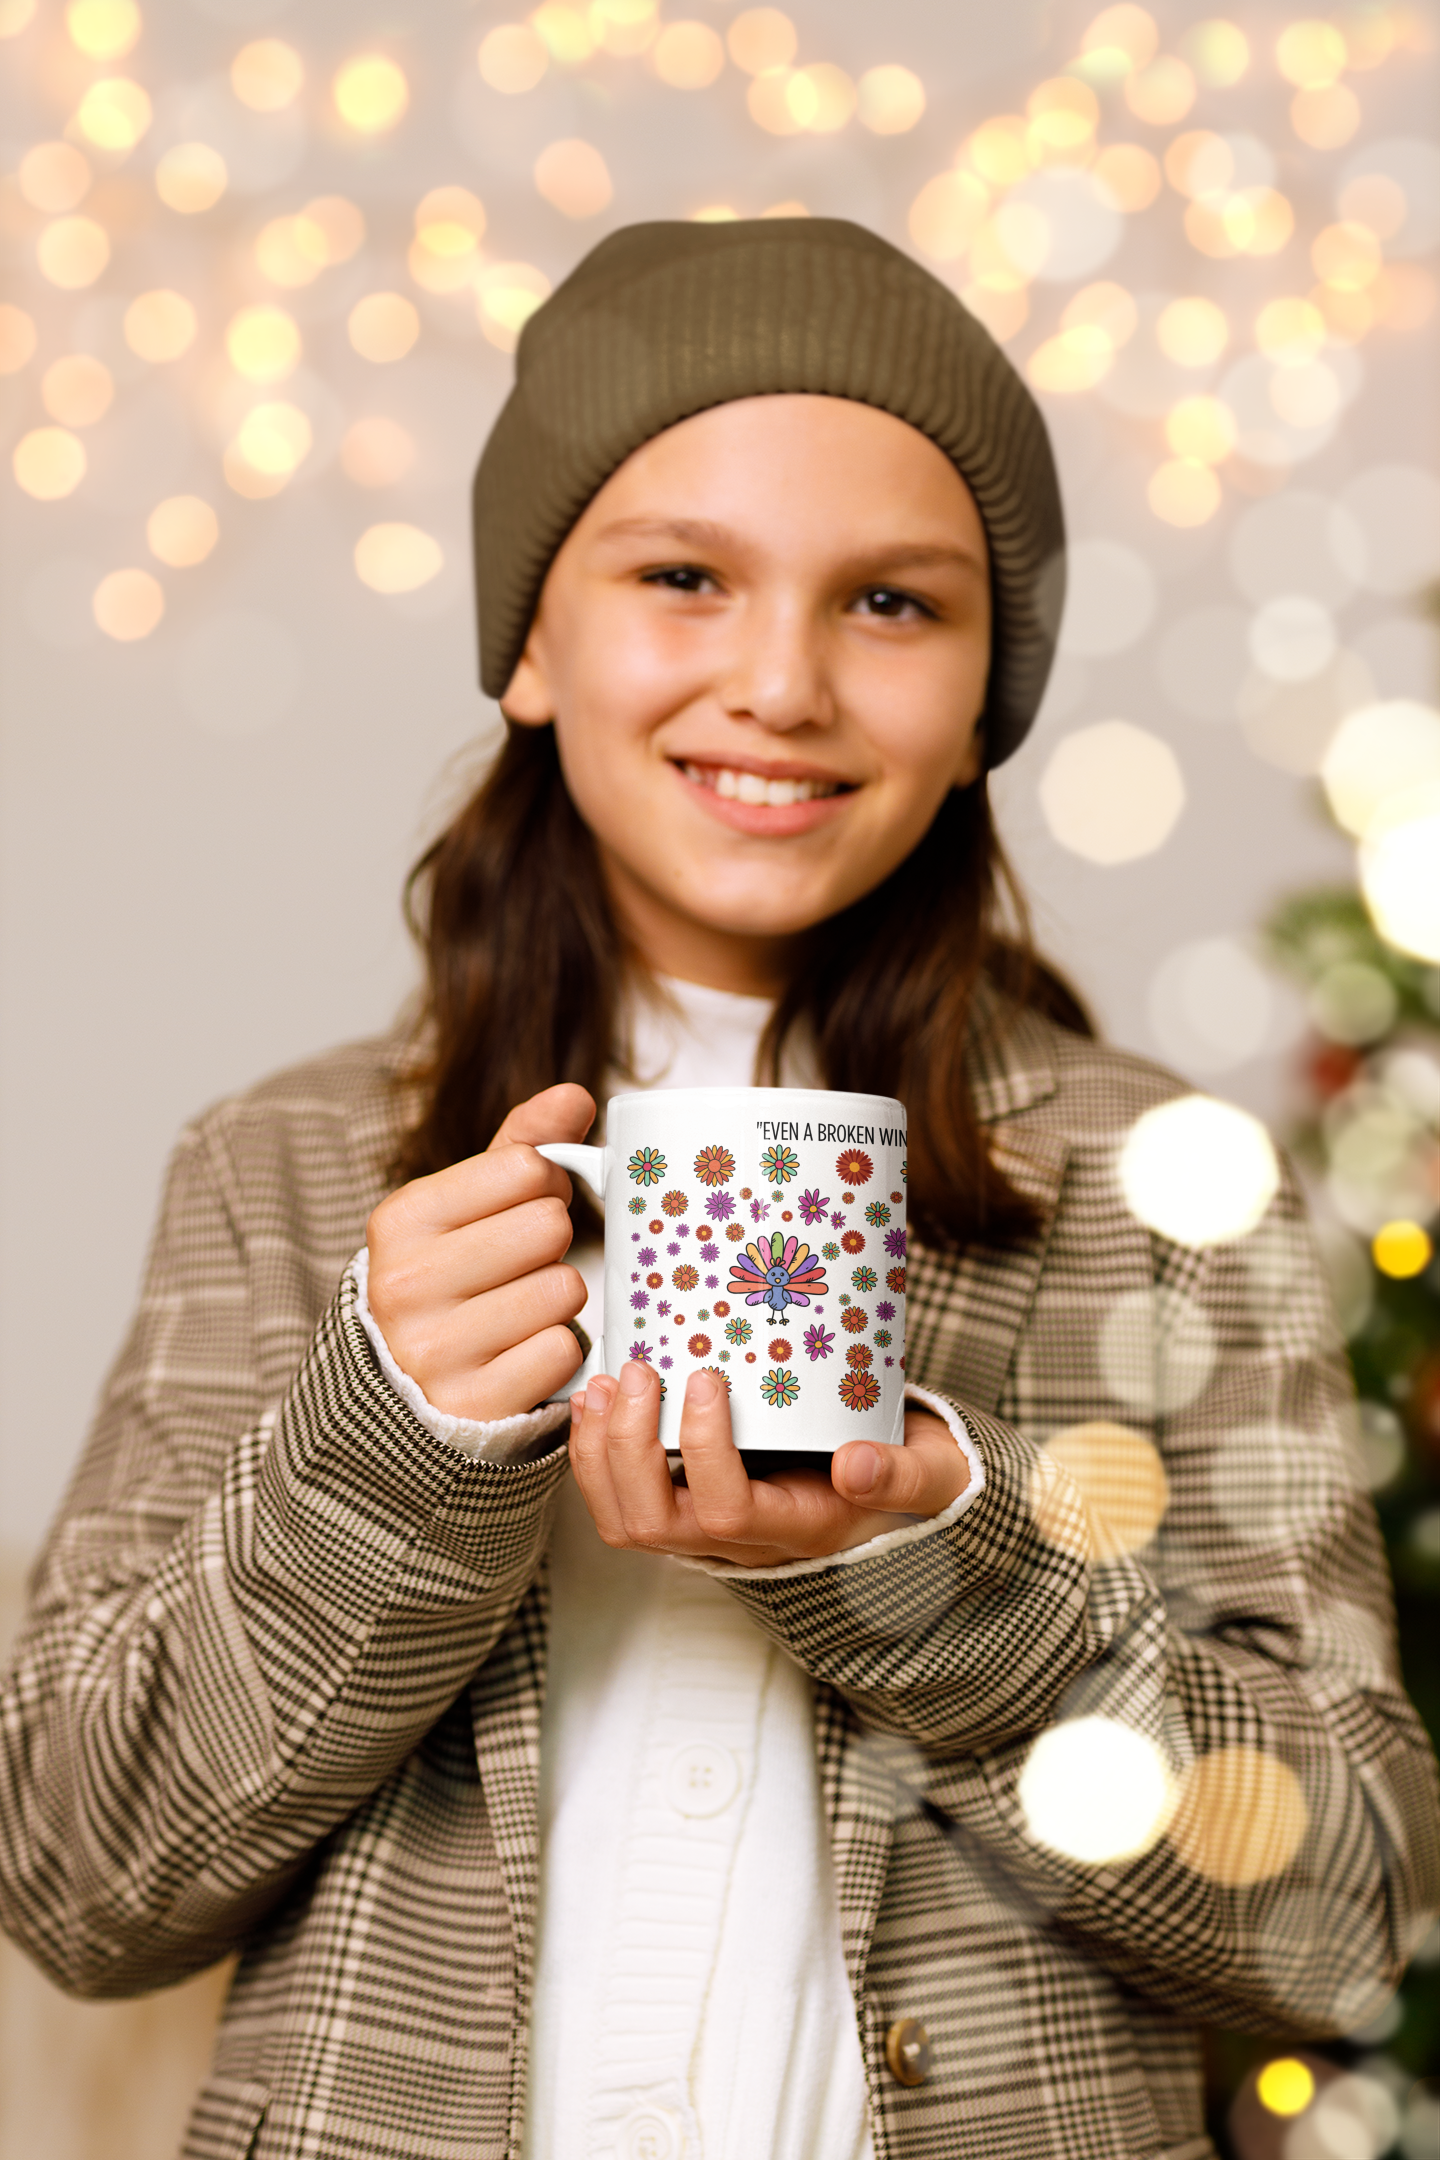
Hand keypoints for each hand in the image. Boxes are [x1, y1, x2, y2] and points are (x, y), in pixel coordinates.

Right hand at [366, 1084, 595, 1421]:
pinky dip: (558, 1351)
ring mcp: (435, 1351)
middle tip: (524, 1264)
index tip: (521, 1208)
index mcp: (402, 1220)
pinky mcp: (473, 1405)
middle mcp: (407, 1283)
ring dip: (558, 1300)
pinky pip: (563, 1351)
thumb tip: (576, 1094)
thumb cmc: (453, 1275)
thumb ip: (523, 1144)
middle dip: (553, 1244)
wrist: (405, 1384)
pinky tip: (523, 1352)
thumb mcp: (469, 1204)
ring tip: (520, 1310)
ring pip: (563, 1291)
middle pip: (550, 1227)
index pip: (527, 1168)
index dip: (545, 1186)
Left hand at [569, 1362, 969, 1565]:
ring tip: (606, 1384)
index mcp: (799, 1531)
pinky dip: (594, 1454)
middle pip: (656, 1525)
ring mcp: (708, 1529)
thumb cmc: (911, 1475)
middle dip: (630, 1448)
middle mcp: (743, 1543)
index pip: (728, 1514)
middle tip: (639, 1374)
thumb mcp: (932, 1474)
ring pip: (627, 1521)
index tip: (708, 1378)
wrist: (899, 1489)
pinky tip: (596, 1400)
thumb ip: (905, 1475)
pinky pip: (620, 1501)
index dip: (703, 1451)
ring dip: (600, 1453)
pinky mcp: (687, 1505)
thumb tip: (856, 1467)